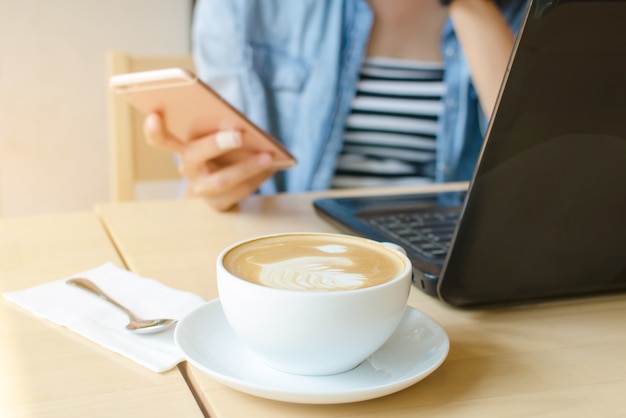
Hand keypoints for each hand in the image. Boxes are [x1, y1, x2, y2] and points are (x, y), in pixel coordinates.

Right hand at [144, 113, 274, 210]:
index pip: (159, 138)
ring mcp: (202, 189)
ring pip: (221, 180)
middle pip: (195, 155)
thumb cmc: (217, 154)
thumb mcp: (213, 138)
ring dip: (247, 167)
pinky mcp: (218, 203)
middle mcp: (187, 168)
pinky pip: (239, 192)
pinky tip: (273, 167)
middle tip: (240, 134)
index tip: (155, 114)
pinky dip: (257, 178)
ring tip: (268, 156)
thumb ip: (217, 128)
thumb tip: (241, 124)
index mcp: (180, 146)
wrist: (215, 190)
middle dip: (217, 143)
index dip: (154, 129)